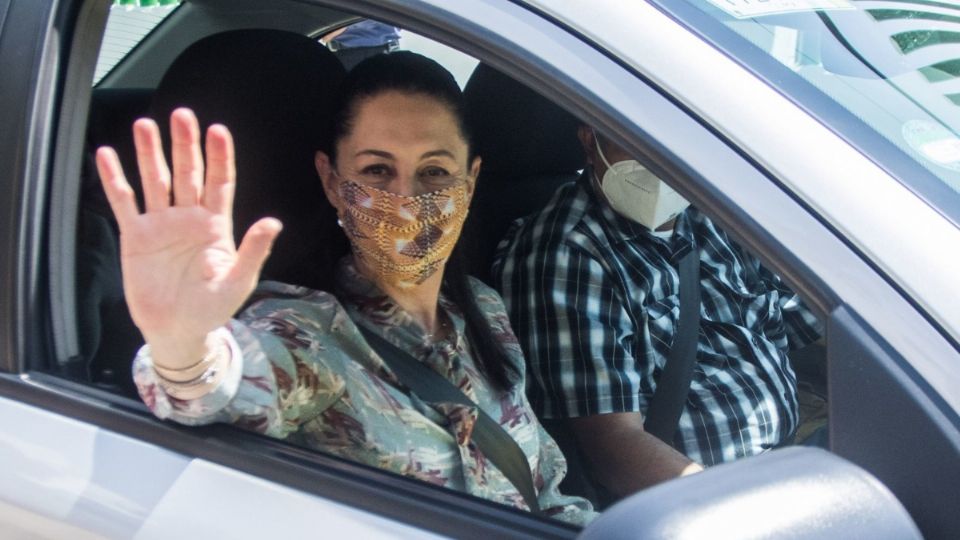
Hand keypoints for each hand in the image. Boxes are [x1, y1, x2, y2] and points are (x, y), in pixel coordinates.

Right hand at [96, 108, 281, 366]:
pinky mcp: (135, 236)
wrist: (177, 330)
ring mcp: (161, 224)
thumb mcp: (238, 282)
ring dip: (150, 153)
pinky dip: (115, 180)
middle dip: (185, 144)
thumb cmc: (212, 308)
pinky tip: (106, 155)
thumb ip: (254, 251)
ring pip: (155, 181)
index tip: (217, 130)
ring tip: (145, 125)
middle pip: (187, 173)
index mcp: (216, 225)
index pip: (220, 183)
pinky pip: (125, 202)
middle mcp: (188, 218)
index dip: (219, 157)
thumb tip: (273, 222)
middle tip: (182, 115)